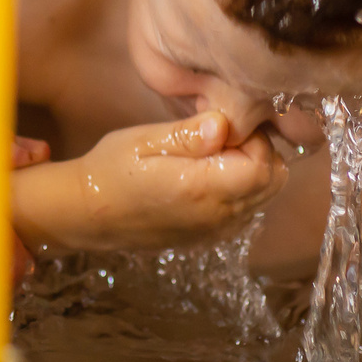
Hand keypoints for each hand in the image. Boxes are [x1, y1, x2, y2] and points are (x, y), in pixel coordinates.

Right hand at [35, 112, 287, 251]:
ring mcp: (215, 231)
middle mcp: (216, 216)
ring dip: (251, 172)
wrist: (88, 213)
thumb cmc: (111, 169)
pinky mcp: (209, 237)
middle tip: (223, 137)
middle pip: (272, 184)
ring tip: (213, 154)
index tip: (226, 126)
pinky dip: (240, 190)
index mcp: (201, 189)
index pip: (263, 166)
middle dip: (260, 153)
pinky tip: (209, 174)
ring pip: (263, 198)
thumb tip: (224, 124)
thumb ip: (188, 135)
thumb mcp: (144, 140)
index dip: (255, 140)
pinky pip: (245, 211)